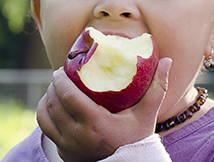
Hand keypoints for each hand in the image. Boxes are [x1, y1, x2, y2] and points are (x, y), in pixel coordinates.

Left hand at [37, 58, 171, 160]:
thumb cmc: (137, 139)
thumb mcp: (147, 115)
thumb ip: (157, 88)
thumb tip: (168, 60)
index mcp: (95, 124)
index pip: (68, 95)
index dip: (59, 80)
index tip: (60, 70)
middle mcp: (78, 136)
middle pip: (54, 103)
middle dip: (52, 86)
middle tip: (58, 76)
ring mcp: (68, 146)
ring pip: (45, 116)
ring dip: (46, 99)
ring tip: (53, 89)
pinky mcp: (63, 153)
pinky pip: (45, 129)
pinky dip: (44, 114)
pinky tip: (50, 105)